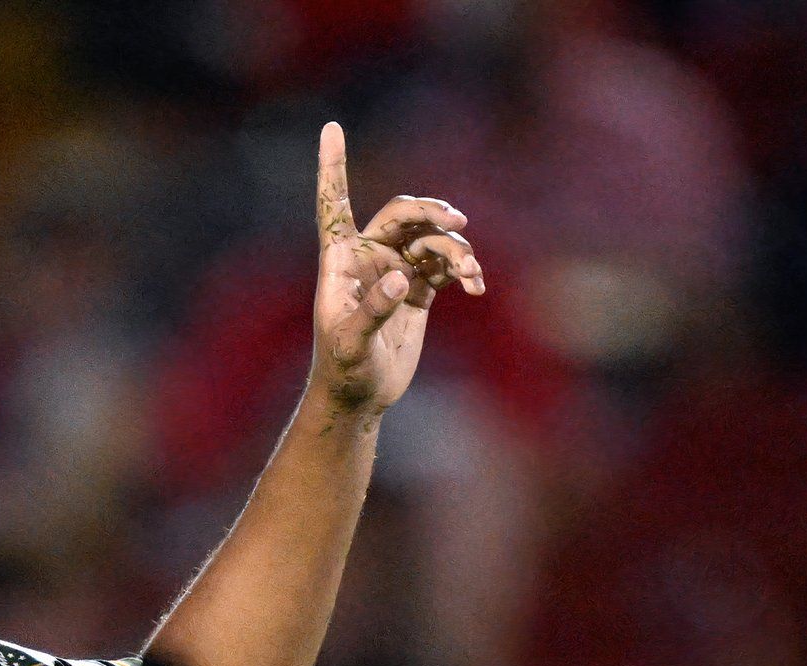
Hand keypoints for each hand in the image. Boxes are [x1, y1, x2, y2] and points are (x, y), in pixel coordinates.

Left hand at [309, 121, 484, 414]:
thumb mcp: (350, 343)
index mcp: (340, 257)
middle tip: (458, 223)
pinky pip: (447, 265)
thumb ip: (372, 311)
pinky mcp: (419, 290)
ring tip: (470, 275)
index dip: (332, 167)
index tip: (331, 128)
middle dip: (431, 211)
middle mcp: (368, 255)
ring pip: (432, 238)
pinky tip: (475, 287)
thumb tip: (401, 280)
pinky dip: (465, 271)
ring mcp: (396, 270)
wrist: (361, 395)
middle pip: (403, 212)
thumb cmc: (343, 369)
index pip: (334, 202)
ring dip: (456, 250)